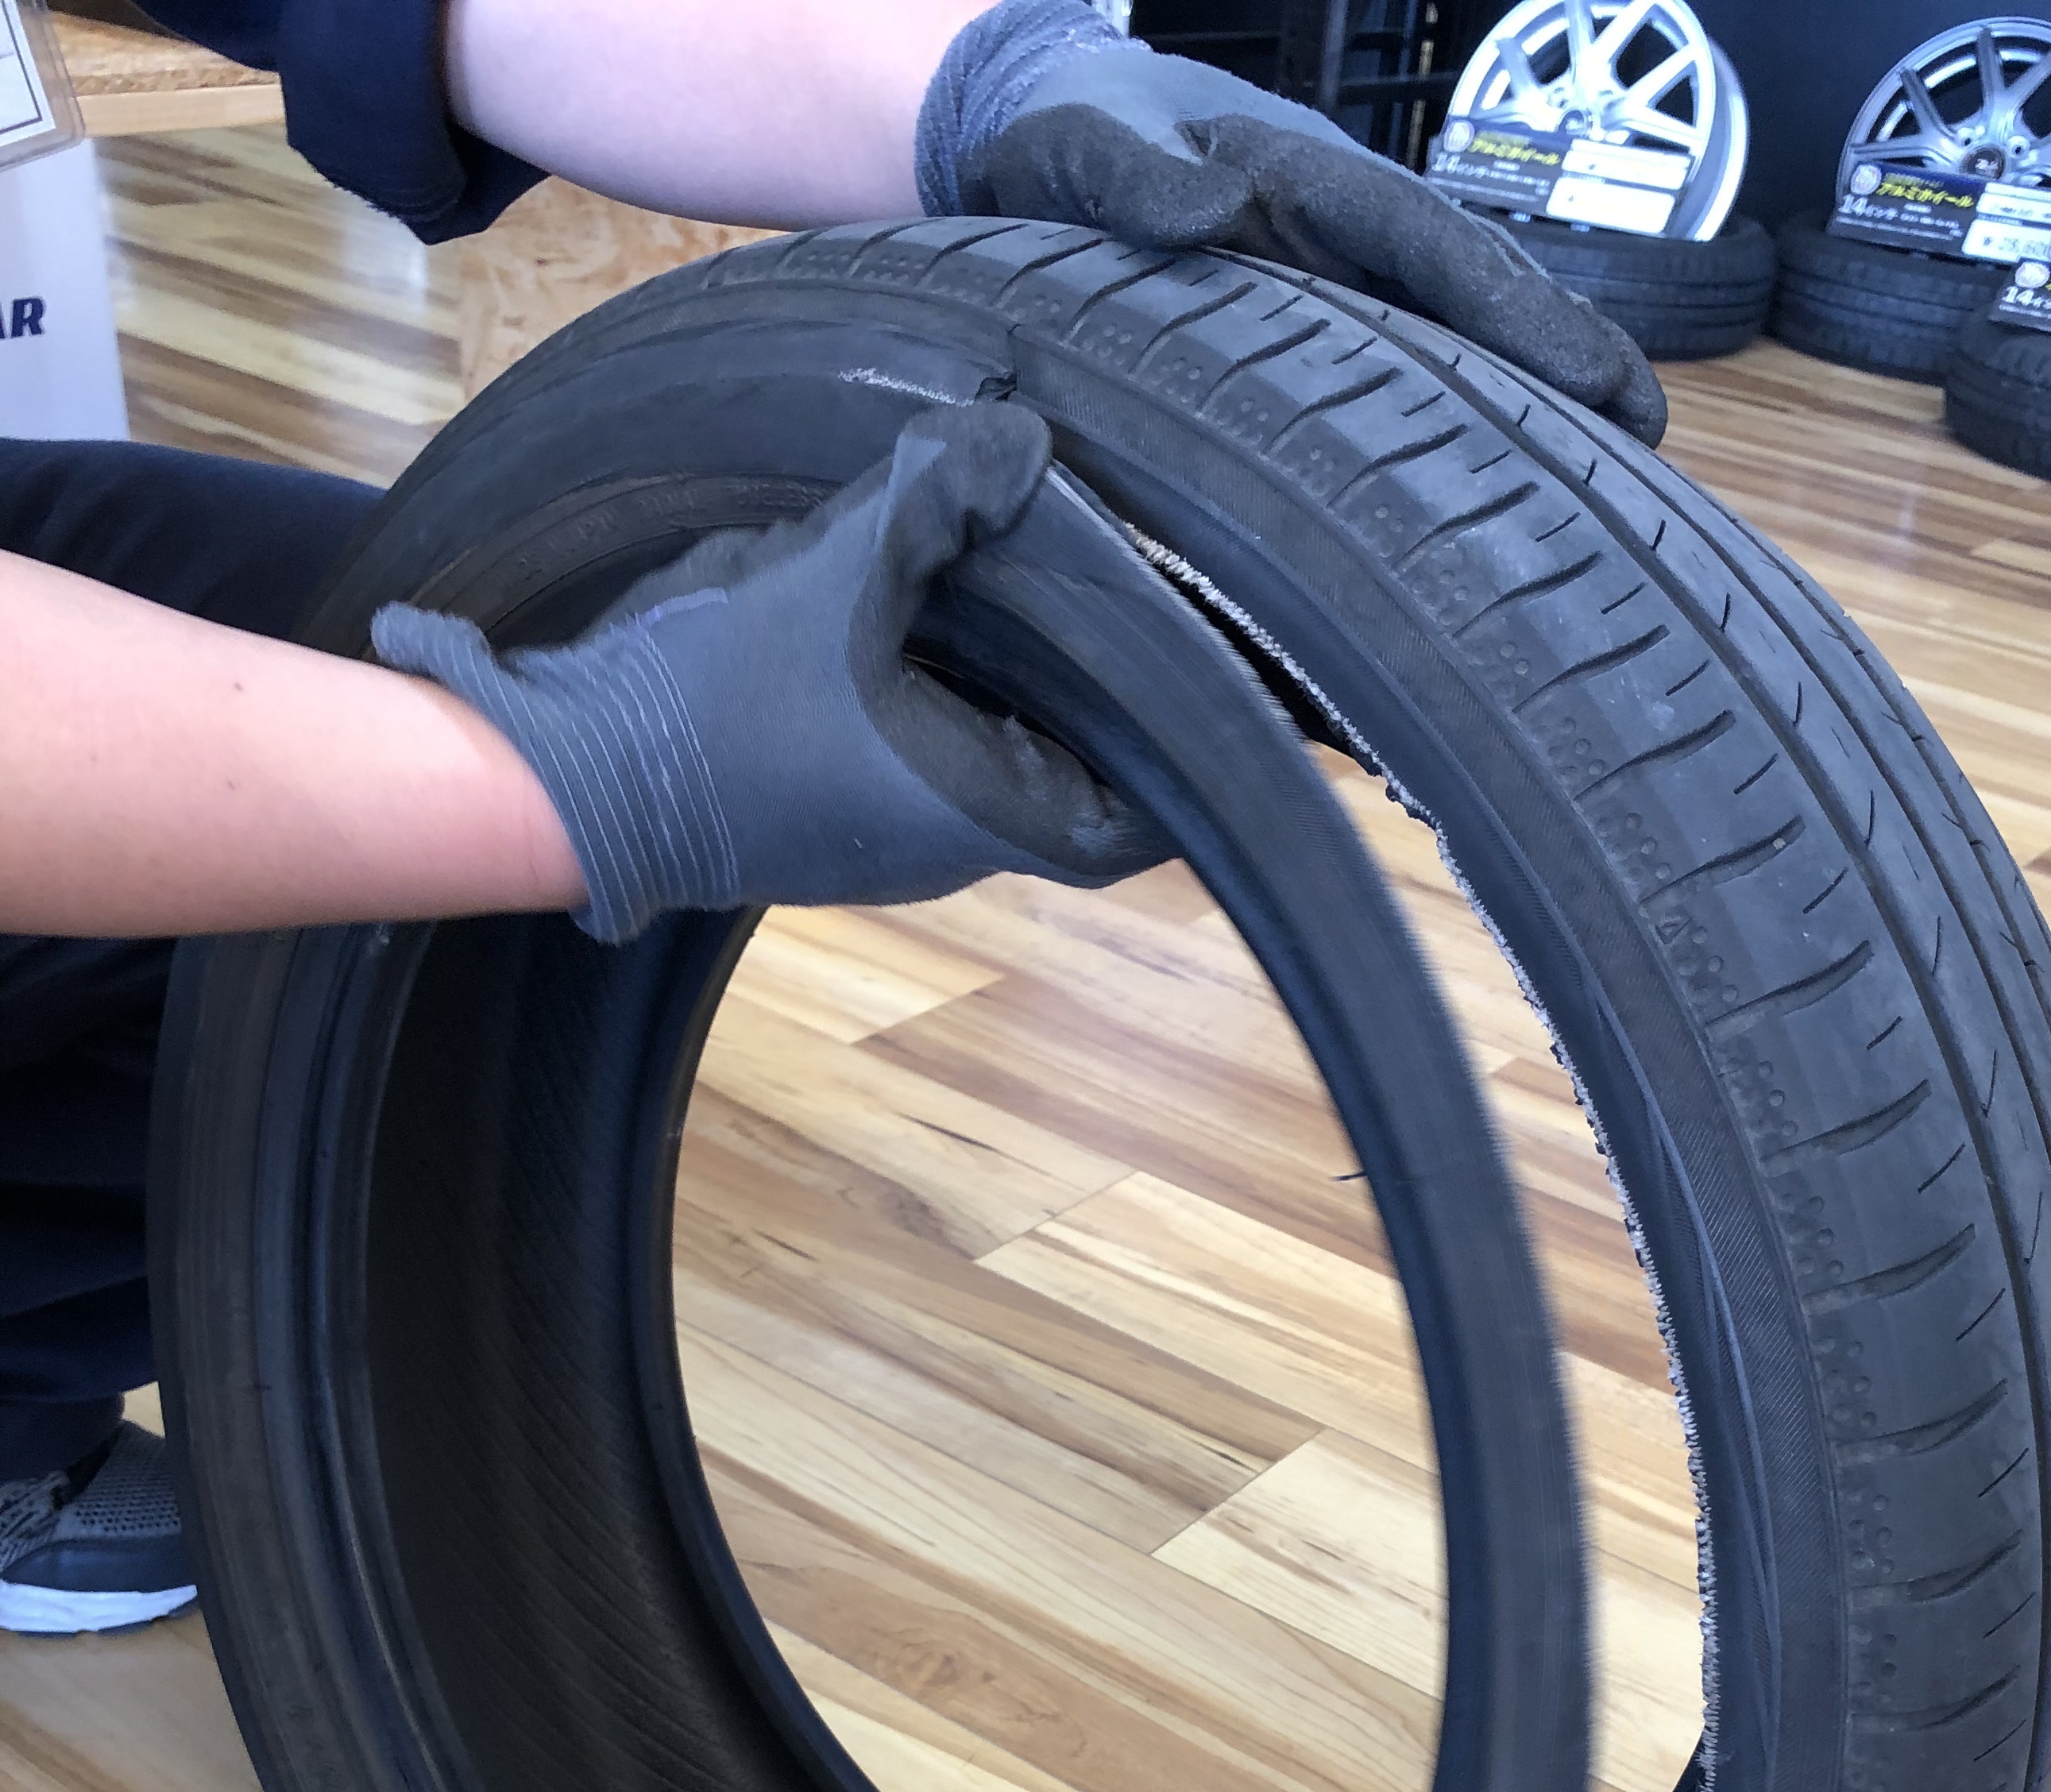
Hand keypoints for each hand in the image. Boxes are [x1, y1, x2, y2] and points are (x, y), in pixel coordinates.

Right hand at [371, 400, 1161, 940]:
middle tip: (1150, 606)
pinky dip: (959, 691)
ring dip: (1031, 692)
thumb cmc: (706, 705)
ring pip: (1001, 762)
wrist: (567, 776)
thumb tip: (1022, 438)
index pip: (1135, 826)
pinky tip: (952, 609)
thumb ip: (935, 502)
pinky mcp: (833, 806)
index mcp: (975, 810)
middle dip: (1115, 703)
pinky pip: (929, 749)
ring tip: (1061, 590)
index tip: (1231, 696)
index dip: (1194, 768)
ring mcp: (887, 833)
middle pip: (1078, 786)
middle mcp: (947, 841)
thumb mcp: (831, 576)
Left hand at [916, 0, 1666, 447]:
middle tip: (1649, 445)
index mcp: (1312, 185)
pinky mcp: (1317, 344)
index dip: (1523, 320)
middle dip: (1565, 372)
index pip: (1438, 256)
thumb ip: (1130, 176)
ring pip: (1453, 355)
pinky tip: (1491, 518)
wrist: (1036, 135)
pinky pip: (1400, 393)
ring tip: (1610, 498)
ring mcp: (1341, 295)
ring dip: (1526, 417)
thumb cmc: (1066, 136)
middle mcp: (1347, 245)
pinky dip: (1452, 441)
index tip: (1597, 383)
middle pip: (1477, 311)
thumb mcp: (1079, 143)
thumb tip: (1210, 210)